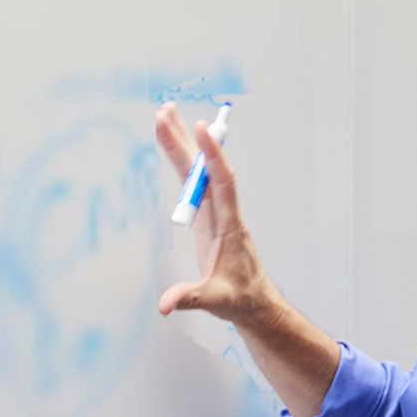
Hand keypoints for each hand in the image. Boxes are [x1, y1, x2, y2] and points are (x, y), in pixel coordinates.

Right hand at [153, 102, 282, 324]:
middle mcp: (223, 211)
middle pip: (203, 168)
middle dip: (186, 139)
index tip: (201, 129)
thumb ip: (190, 298)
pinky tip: (170, 145)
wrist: (253, 301)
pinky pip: (191, 182)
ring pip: (196, 171)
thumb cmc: (239, 298)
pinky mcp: (206, 216)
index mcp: (230, 225)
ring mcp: (214, 212)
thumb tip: (166, 304)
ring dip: (180, 145)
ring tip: (163, 117)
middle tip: (166, 112)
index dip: (212, 156)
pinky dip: (180, 162)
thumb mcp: (215, 300)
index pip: (222, 182)